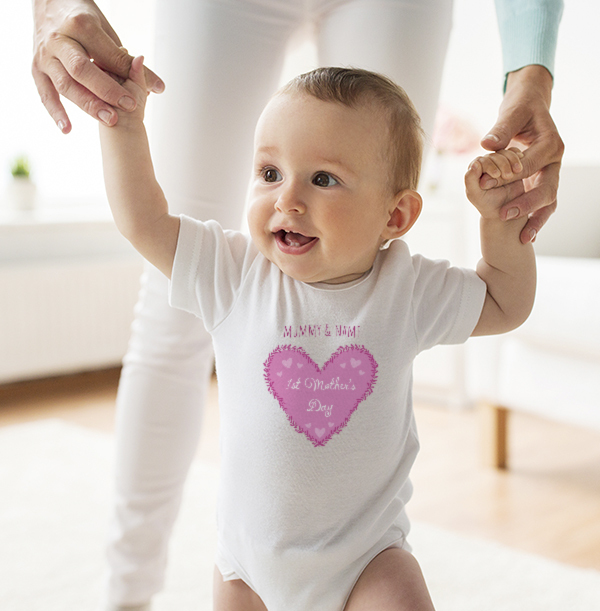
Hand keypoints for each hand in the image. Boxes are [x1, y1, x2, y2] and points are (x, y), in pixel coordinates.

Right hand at [32, 0, 163, 132]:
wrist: (48, 3)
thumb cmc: (83, 20)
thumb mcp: (107, 33)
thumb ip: (128, 61)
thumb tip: (158, 87)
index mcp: (81, 26)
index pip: (107, 55)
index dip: (126, 74)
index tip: (144, 94)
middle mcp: (60, 40)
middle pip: (82, 70)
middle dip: (106, 91)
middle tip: (129, 107)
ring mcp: (45, 55)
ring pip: (65, 84)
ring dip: (87, 104)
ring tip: (109, 120)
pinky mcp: (36, 68)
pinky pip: (45, 93)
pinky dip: (56, 112)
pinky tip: (68, 129)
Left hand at [465, 149, 525, 220]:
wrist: (506, 211)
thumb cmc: (488, 204)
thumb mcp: (476, 194)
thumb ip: (470, 180)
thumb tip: (474, 164)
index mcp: (473, 170)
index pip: (480, 161)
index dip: (489, 165)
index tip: (496, 175)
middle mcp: (485, 164)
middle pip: (493, 155)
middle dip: (502, 163)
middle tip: (508, 176)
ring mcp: (498, 162)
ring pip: (504, 153)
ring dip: (512, 160)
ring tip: (516, 171)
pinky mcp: (511, 162)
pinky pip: (514, 153)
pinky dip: (518, 156)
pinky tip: (521, 165)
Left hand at [480, 65, 563, 242]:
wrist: (531, 105)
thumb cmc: (521, 108)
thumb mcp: (511, 113)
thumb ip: (501, 129)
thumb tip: (487, 144)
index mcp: (550, 144)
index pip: (529, 165)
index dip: (506, 175)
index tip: (485, 184)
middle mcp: (555, 160)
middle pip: (547, 188)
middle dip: (527, 204)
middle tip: (505, 215)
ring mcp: (551, 172)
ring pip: (549, 200)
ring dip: (536, 218)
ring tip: (524, 237)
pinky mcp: (544, 180)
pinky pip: (543, 203)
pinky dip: (536, 218)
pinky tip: (528, 236)